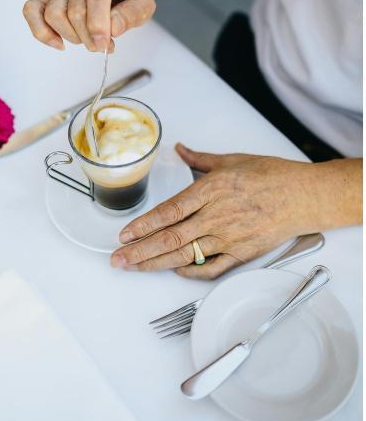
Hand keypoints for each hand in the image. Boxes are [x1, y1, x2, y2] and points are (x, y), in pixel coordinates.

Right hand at [22, 0, 155, 51]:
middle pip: (75, 9)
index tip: (104, 44)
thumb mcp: (145, 3)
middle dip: (89, 37)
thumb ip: (132, 14)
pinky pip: (33, 10)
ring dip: (71, 36)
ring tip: (88, 40)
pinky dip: (42, 31)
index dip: (98, 22)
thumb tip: (113, 28)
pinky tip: (59, 43)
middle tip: (103, 46)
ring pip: (54, 13)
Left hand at [110, 144, 318, 278]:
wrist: (304, 196)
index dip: (143, 225)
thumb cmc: (271, 176)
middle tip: (117, 259)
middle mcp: (216, 216)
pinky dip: (191, 271)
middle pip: (170, 237)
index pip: (168, 211)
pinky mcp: (241, 254)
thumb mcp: (231, 160)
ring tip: (134, 268)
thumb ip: (199, 158)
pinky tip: (174, 269)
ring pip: (185, 255)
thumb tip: (180, 149)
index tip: (124, 234)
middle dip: (139, 251)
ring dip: (155, 263)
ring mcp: (228, 238)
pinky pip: (211, 268)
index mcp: (211, 190)